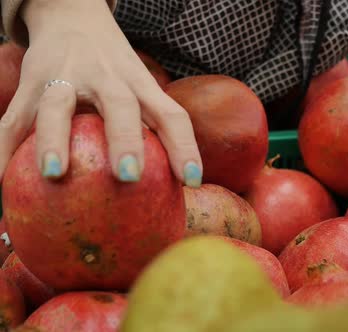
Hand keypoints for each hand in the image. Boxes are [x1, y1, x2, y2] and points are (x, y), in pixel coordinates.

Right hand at [0, 0, 202, 186]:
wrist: (72, 17)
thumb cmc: (115, 71)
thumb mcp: (140, 88)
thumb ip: (154, 126)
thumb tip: (177, 186)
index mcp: (140, 84)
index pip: (171, 114)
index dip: (185, 147)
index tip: (193, 181)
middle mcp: (106, 78)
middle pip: (119, 104)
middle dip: (125, 139)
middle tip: (129, 176)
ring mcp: (64, 78)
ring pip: (57, 106)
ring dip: (54, 139)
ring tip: (55, 174)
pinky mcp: (29, 83)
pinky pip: (14, 119)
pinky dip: (5, 151)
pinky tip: (3, 184)